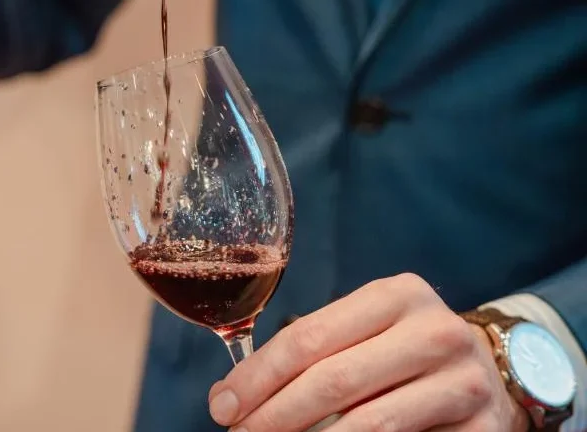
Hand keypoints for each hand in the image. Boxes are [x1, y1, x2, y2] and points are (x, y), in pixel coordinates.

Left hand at [208, 273, 529, 431]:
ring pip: (368, 424)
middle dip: (274, 413)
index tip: (223, 404)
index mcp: (396, 295)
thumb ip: (316, 349)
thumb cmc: (406, 349)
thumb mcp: (368, 329)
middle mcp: (433, 331)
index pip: (310, 335)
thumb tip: (235, 393)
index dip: (259, 374)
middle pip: (333, 380)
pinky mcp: (483, 429)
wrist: (489, 372)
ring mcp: (463, 381)